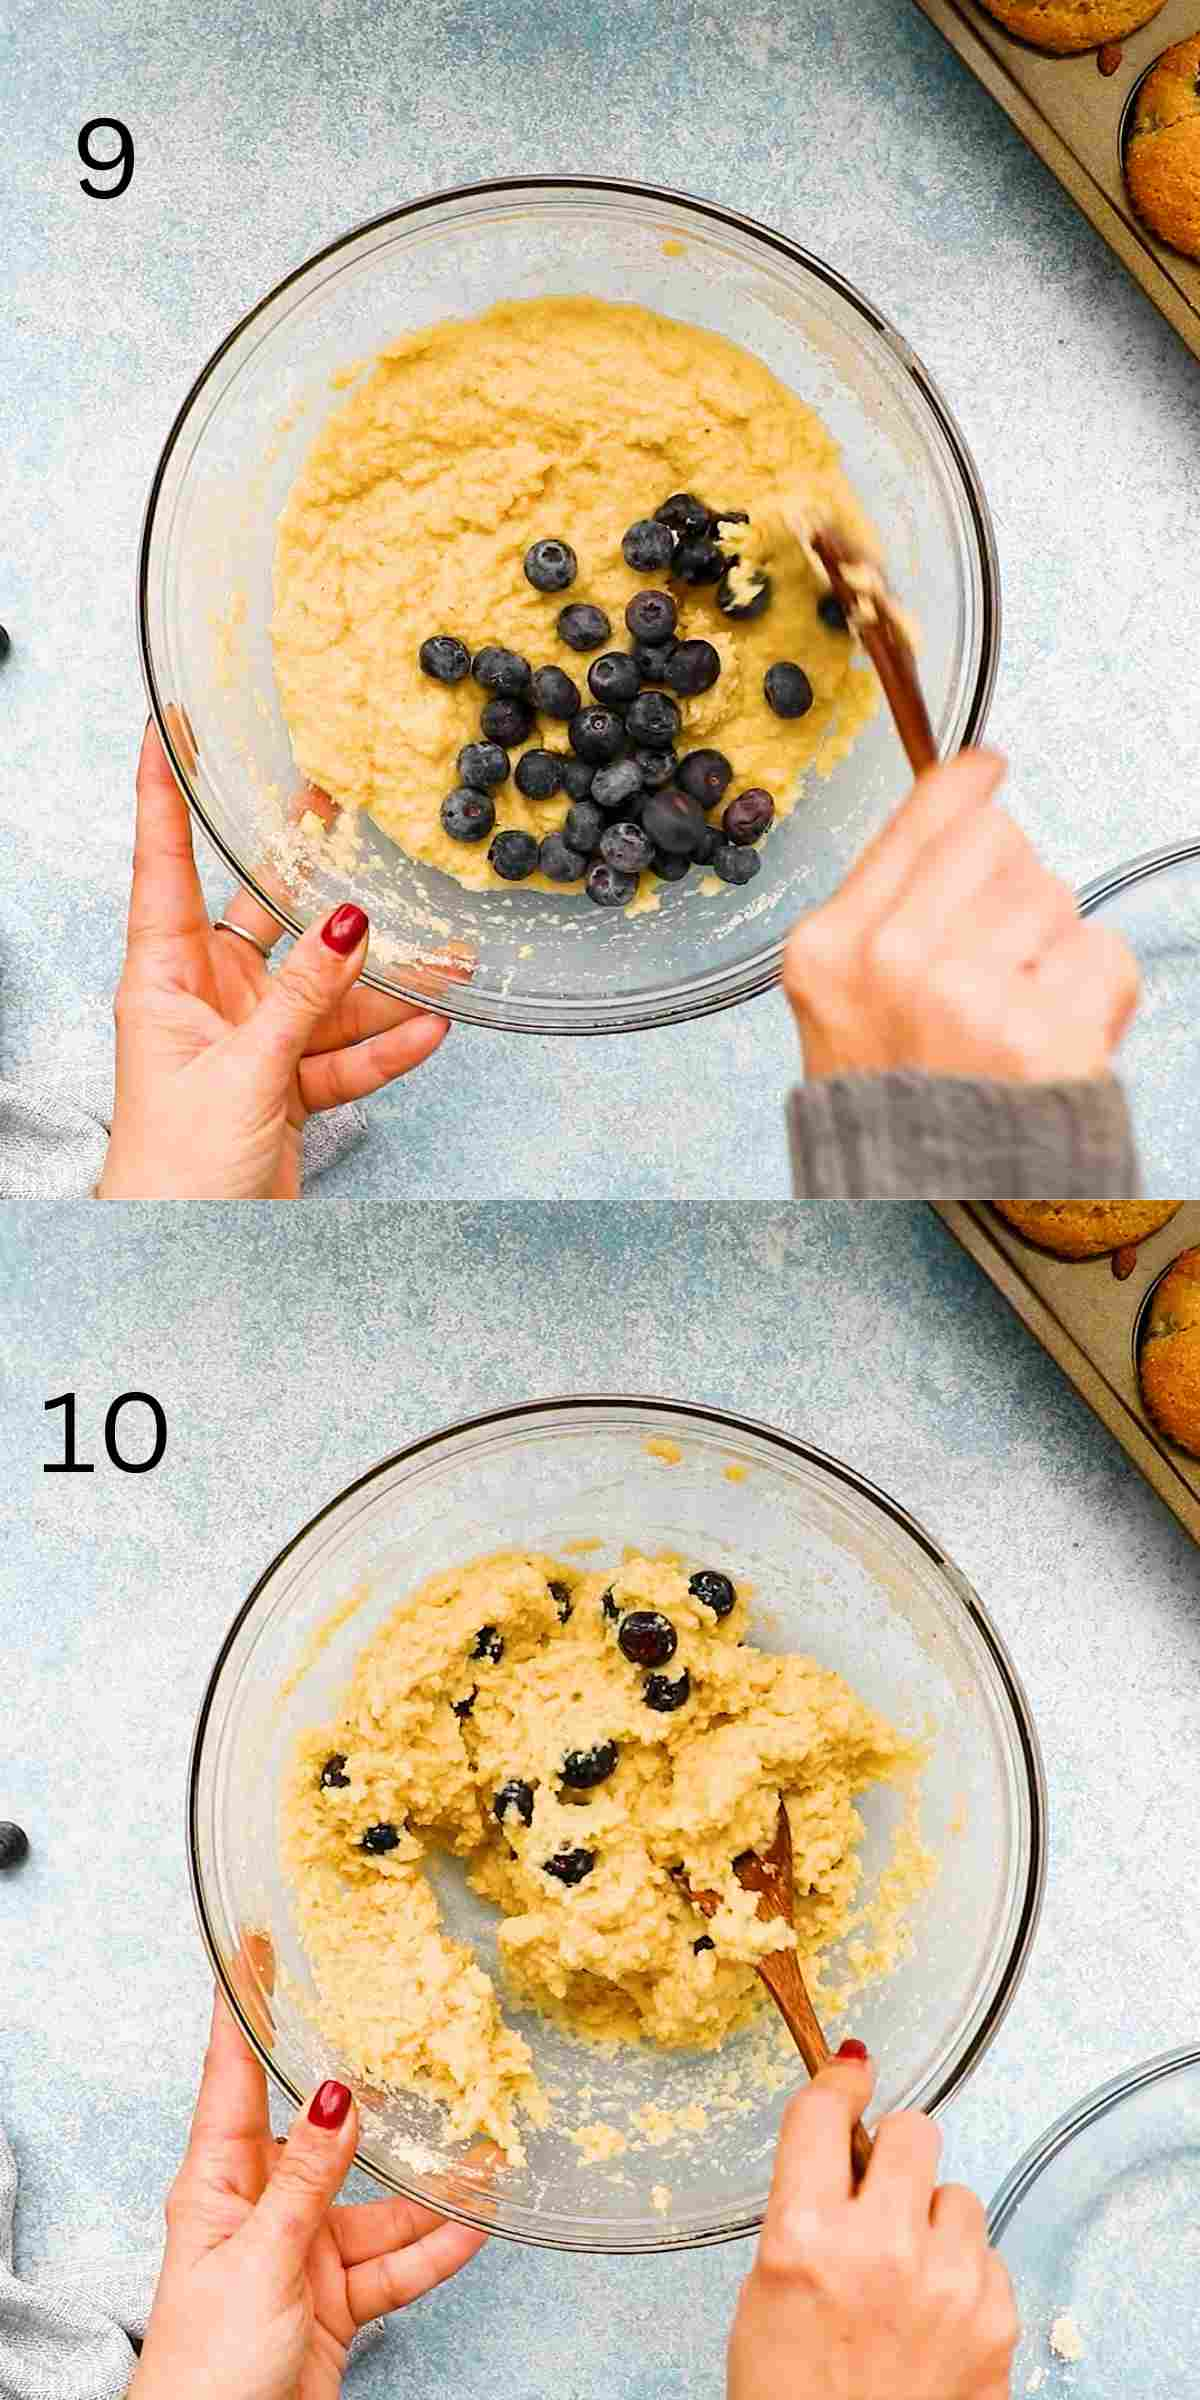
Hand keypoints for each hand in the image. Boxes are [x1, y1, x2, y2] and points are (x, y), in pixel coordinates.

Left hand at [97, 725, 449, 1196]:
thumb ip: (303, 996)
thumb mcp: (244, 1069)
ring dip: (383, 983)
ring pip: (325, 991)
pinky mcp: (285, 1085)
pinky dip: (385, 1045)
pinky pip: (343, 1051)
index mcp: (163, 977)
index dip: (163, 793)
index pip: (162, 863)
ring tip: (449, 961)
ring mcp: (249, 1040)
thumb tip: (349, 922)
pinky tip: (431, 1028)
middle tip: (353, 812)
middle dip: (317, 875)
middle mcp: (205, 997)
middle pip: (266, 916)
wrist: (189, 1255)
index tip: (169, 725)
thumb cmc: (178, 1167)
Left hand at [131, 1991, 486, 2399]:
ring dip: (425, 2185)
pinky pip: (394, 2263)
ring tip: (480, 2150)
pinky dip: (435, 2246)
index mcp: (218, 2183)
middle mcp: (260, 2209)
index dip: (244, 2009)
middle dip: (368, 2096)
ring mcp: (299, 2255)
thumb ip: (306, 2178)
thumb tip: (335, 2095)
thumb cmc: (205, 2368)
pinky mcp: (333, 2304)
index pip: (229, 2076)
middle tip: (406, 2037)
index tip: (254, 1946)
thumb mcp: (259, 2259)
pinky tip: (476, 2221)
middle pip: (320, 2135)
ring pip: (374, 2202)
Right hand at [728, 2048, 1016, 2399]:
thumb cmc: (793, 2396)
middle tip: (880, 2196)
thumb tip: (842, 2131)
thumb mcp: (767, 2288)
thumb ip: (804, 2206)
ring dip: (933, 2220)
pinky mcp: (996, 2318)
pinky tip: (933, 2317)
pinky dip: (963, 2275)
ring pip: (958, 2193)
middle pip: (914, 2130)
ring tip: (905, 2277)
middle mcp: (881, 2248)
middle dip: (896, 2154)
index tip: (851, 2070)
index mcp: (805, 2235)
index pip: (825, 2113)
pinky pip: (988, 2254)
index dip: (840, 2081)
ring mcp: (947, 2283)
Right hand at [784, 749, 1137, 1082]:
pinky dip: (1096, 996)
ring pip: (1055, 895)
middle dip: (1013, 888)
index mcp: (832, 946)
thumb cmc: (888, 1108)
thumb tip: (967, 800)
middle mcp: (892, 961)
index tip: (989, 772)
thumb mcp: (842, 1001)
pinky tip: (1054, 1038)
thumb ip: (887, 905)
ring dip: (1054, 947)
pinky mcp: (1041, 1035)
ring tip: (1017, 1012)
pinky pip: (1103, 954)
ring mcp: (967, 996)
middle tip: (998, 959)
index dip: (970, 786)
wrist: (917, 1209)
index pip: (923, 815)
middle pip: (1001, 842)